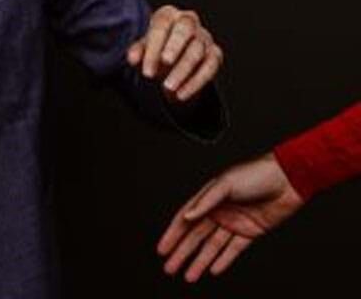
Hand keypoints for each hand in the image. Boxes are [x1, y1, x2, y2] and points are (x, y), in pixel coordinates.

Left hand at [126, 5, 223, 101]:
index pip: (162, 24)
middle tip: (164, 64)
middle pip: (185, 28)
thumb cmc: (155, 48)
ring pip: (197, 51)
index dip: (154, 46)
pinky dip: (195, 83)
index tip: (146, 69)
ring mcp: (204, 37)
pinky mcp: (215, 54)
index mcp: (168, 15)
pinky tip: (181, 94)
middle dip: (174, 47)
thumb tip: (132, 58)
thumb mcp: (143, 49)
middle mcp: (189, 21)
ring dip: (182, 71)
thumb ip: (137, 51)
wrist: (172, 60)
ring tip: (168, 88)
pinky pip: (209, 67)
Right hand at [157, 153, 305, 281]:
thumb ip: (205, 202)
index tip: (162, 250)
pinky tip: (214, 269)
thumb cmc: (256, 174)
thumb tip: (187, 216)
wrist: (288, 179)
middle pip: (195, 237)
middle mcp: (219, 211)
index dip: (172, 236)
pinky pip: (234, 249)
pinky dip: (224, 260)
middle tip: (170, 268)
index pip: (185, 220)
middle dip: (182, 253)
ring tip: (189, 275)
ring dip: (200, 261)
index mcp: (209, 198)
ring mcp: (234, 222)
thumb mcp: (225, 184)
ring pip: (212, 246)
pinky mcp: (251, 231)